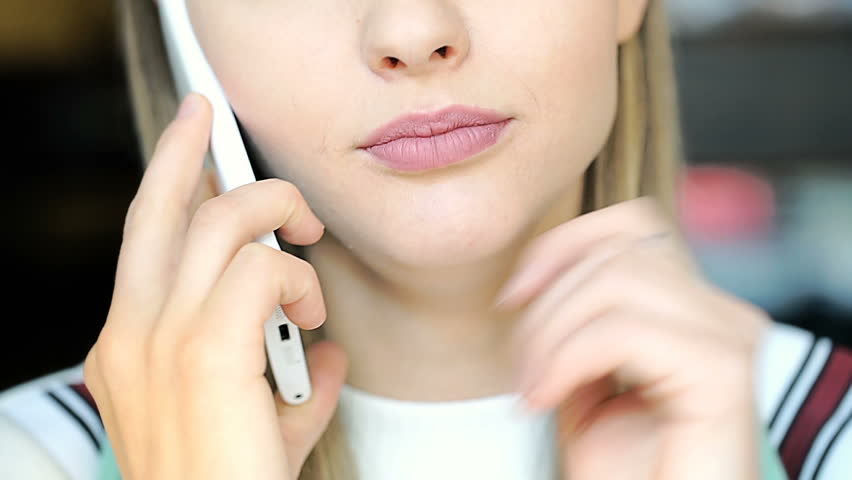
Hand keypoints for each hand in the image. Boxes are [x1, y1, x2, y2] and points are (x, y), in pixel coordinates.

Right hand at [83, 93, 346, 479]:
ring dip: (276, 217)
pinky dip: (299, 278)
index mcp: (131, 346)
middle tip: (207, 116)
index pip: (146, 242)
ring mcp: (162, 338)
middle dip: (185, 149)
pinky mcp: (205, 351)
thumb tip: (328, 351)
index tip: (191, 149)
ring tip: (306, 241)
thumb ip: (290, 381)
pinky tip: (313, 307)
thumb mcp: (261, 426)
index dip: (169, 186)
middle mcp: (134, 333)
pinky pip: (264, 269)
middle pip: (158, 208)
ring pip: (222, 222)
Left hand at [496, 197, 769, 479]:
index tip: (513, 296)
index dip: (563, 244)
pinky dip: (567, 359)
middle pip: (616, 250)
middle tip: (522, 373)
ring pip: (617, 277)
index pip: (630, 225)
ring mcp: (727, 337)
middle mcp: (719, 314)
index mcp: (692, 309)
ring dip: (551, 333)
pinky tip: (548, 399)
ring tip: (534, 390)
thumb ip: (576, 323)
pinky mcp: (722, 372)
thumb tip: (540, 279)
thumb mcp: (583, 378)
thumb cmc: (622, 469)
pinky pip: (622, 329)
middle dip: (547, 305)